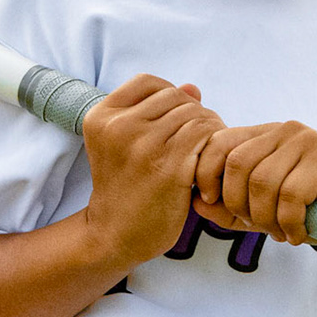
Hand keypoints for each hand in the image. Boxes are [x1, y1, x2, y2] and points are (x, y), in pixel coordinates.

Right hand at [81, 74, 224, 265]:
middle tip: (202, 135)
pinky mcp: (169, 167)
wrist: (114, 235)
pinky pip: (205, 135)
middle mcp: (119, 126)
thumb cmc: (125, 187)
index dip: (169, 93)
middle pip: (174, 96)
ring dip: (209, 127)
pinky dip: (214, 144)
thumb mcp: (124, 143)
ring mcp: (144, 146)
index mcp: (102, 117)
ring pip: (194, 114)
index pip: (147, 82)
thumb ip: (155, 113)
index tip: (176, 118)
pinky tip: (209, 162)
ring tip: (208, 148)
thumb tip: (193, 88)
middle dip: (194, 112)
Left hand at [192, 122, 316, 246]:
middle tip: (257, 227)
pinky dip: (289, 224)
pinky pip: (291, 195)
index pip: (218, 142)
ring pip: (262, 182)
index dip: (207, 173)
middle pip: (236, 163)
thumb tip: (195, 202)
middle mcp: (284, 130)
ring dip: (266, 219)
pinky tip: (298, 235)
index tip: (214, 202)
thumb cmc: (316, 211)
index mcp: (264, 135)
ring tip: (281, 233)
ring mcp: (307, 140)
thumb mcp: (265, 210)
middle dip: (238, 204)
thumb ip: (229, 208)